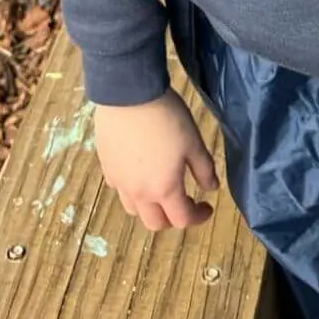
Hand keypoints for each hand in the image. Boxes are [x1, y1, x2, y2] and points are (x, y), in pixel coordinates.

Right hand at [94, 91, 219, 230]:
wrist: (129, 95)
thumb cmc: (167, 118)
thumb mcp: (194, 142)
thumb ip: (204, 169)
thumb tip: (211, 188)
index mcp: (165, 189)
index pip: (182, 219)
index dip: (198, 216)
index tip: (207, 207)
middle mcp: (139, 193)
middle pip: (155, 223)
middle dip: (172, 218)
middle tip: (184, 202)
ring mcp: (120, 181)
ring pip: (134, 210)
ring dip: (150, 208)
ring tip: (160, 190)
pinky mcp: (107, 167)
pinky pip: (120, 189)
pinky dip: (133, 190)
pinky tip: (139, 173)